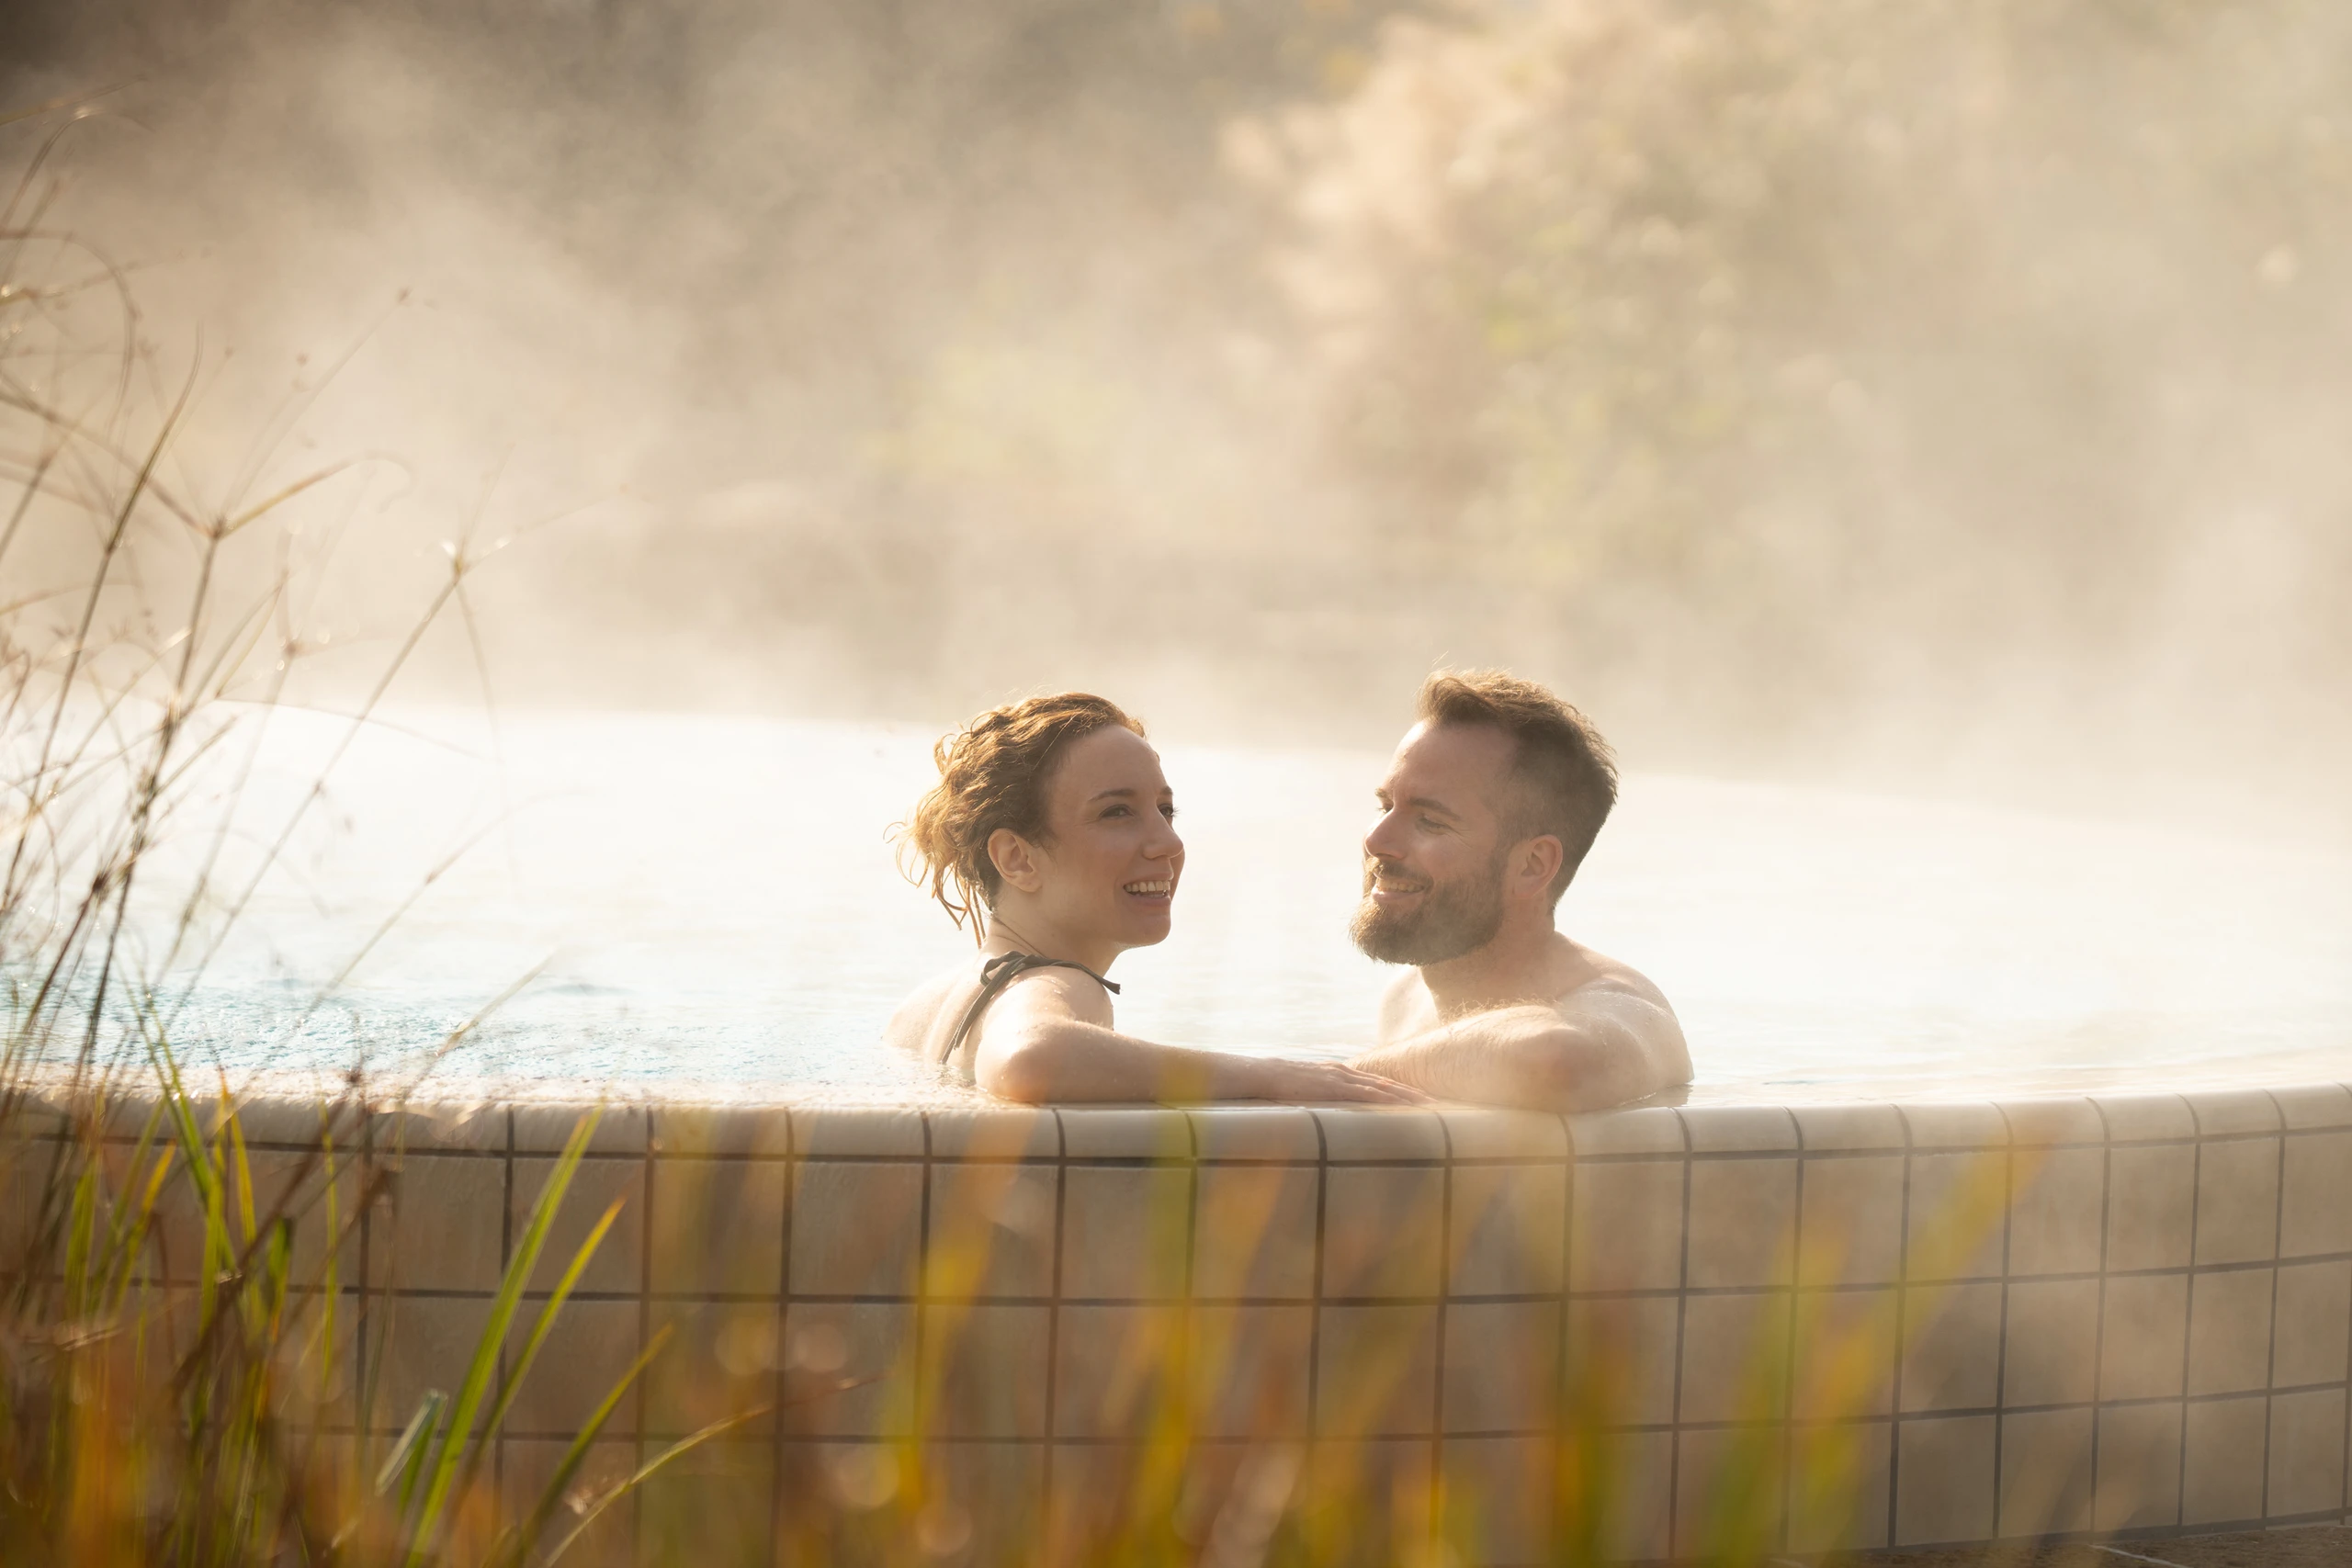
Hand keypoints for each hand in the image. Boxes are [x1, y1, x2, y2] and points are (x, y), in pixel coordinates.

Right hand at [1235, 1056, 1432, 1104]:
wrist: (1266, 1075)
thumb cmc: (1283, 1086)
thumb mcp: (1309, 1090)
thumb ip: (1323, 1097)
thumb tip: (1333, 1111)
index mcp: (1342, 1074)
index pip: (1379, 1083)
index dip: (1401, 1091)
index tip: (1421, 1100)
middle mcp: (1347, 1073)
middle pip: (1388, 1084)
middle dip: (1413, 1094)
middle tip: (1438, 1103)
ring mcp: (1343, 1078)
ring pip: (1383, 1088)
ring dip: (1407, 1097)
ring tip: (1429, 1106)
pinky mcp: (1336, 1087)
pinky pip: (1367, 1094)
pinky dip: (1387, 1100)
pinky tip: (1400, 1106)